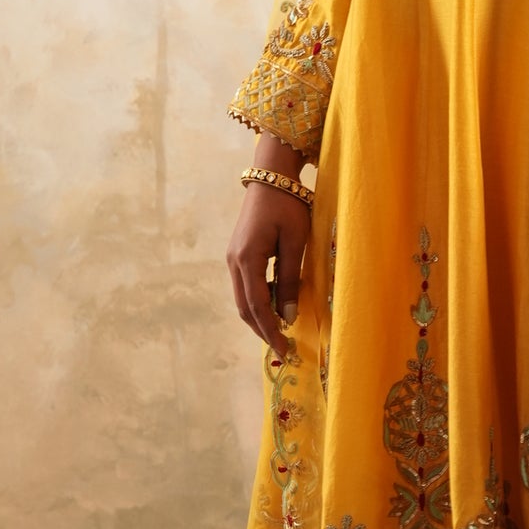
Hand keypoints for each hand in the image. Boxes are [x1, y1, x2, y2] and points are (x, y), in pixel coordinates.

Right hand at [226, 142, 310, 360]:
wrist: (271, 179)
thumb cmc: (288, 206)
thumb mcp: (295, 242)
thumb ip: (290, 279)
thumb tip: (288, 315)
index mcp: (247, 259)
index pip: (258, 306)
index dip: (270, 330)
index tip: (284, 349)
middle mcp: (234, 262)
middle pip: (245, 307)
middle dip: (262, 329)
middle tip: (282, 348)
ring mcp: (233, 258)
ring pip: (243, 298)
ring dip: (259, 317)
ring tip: (280, 331)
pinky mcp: (238, 254)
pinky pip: (245, 286)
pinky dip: (258, 301)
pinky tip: (275, 307)